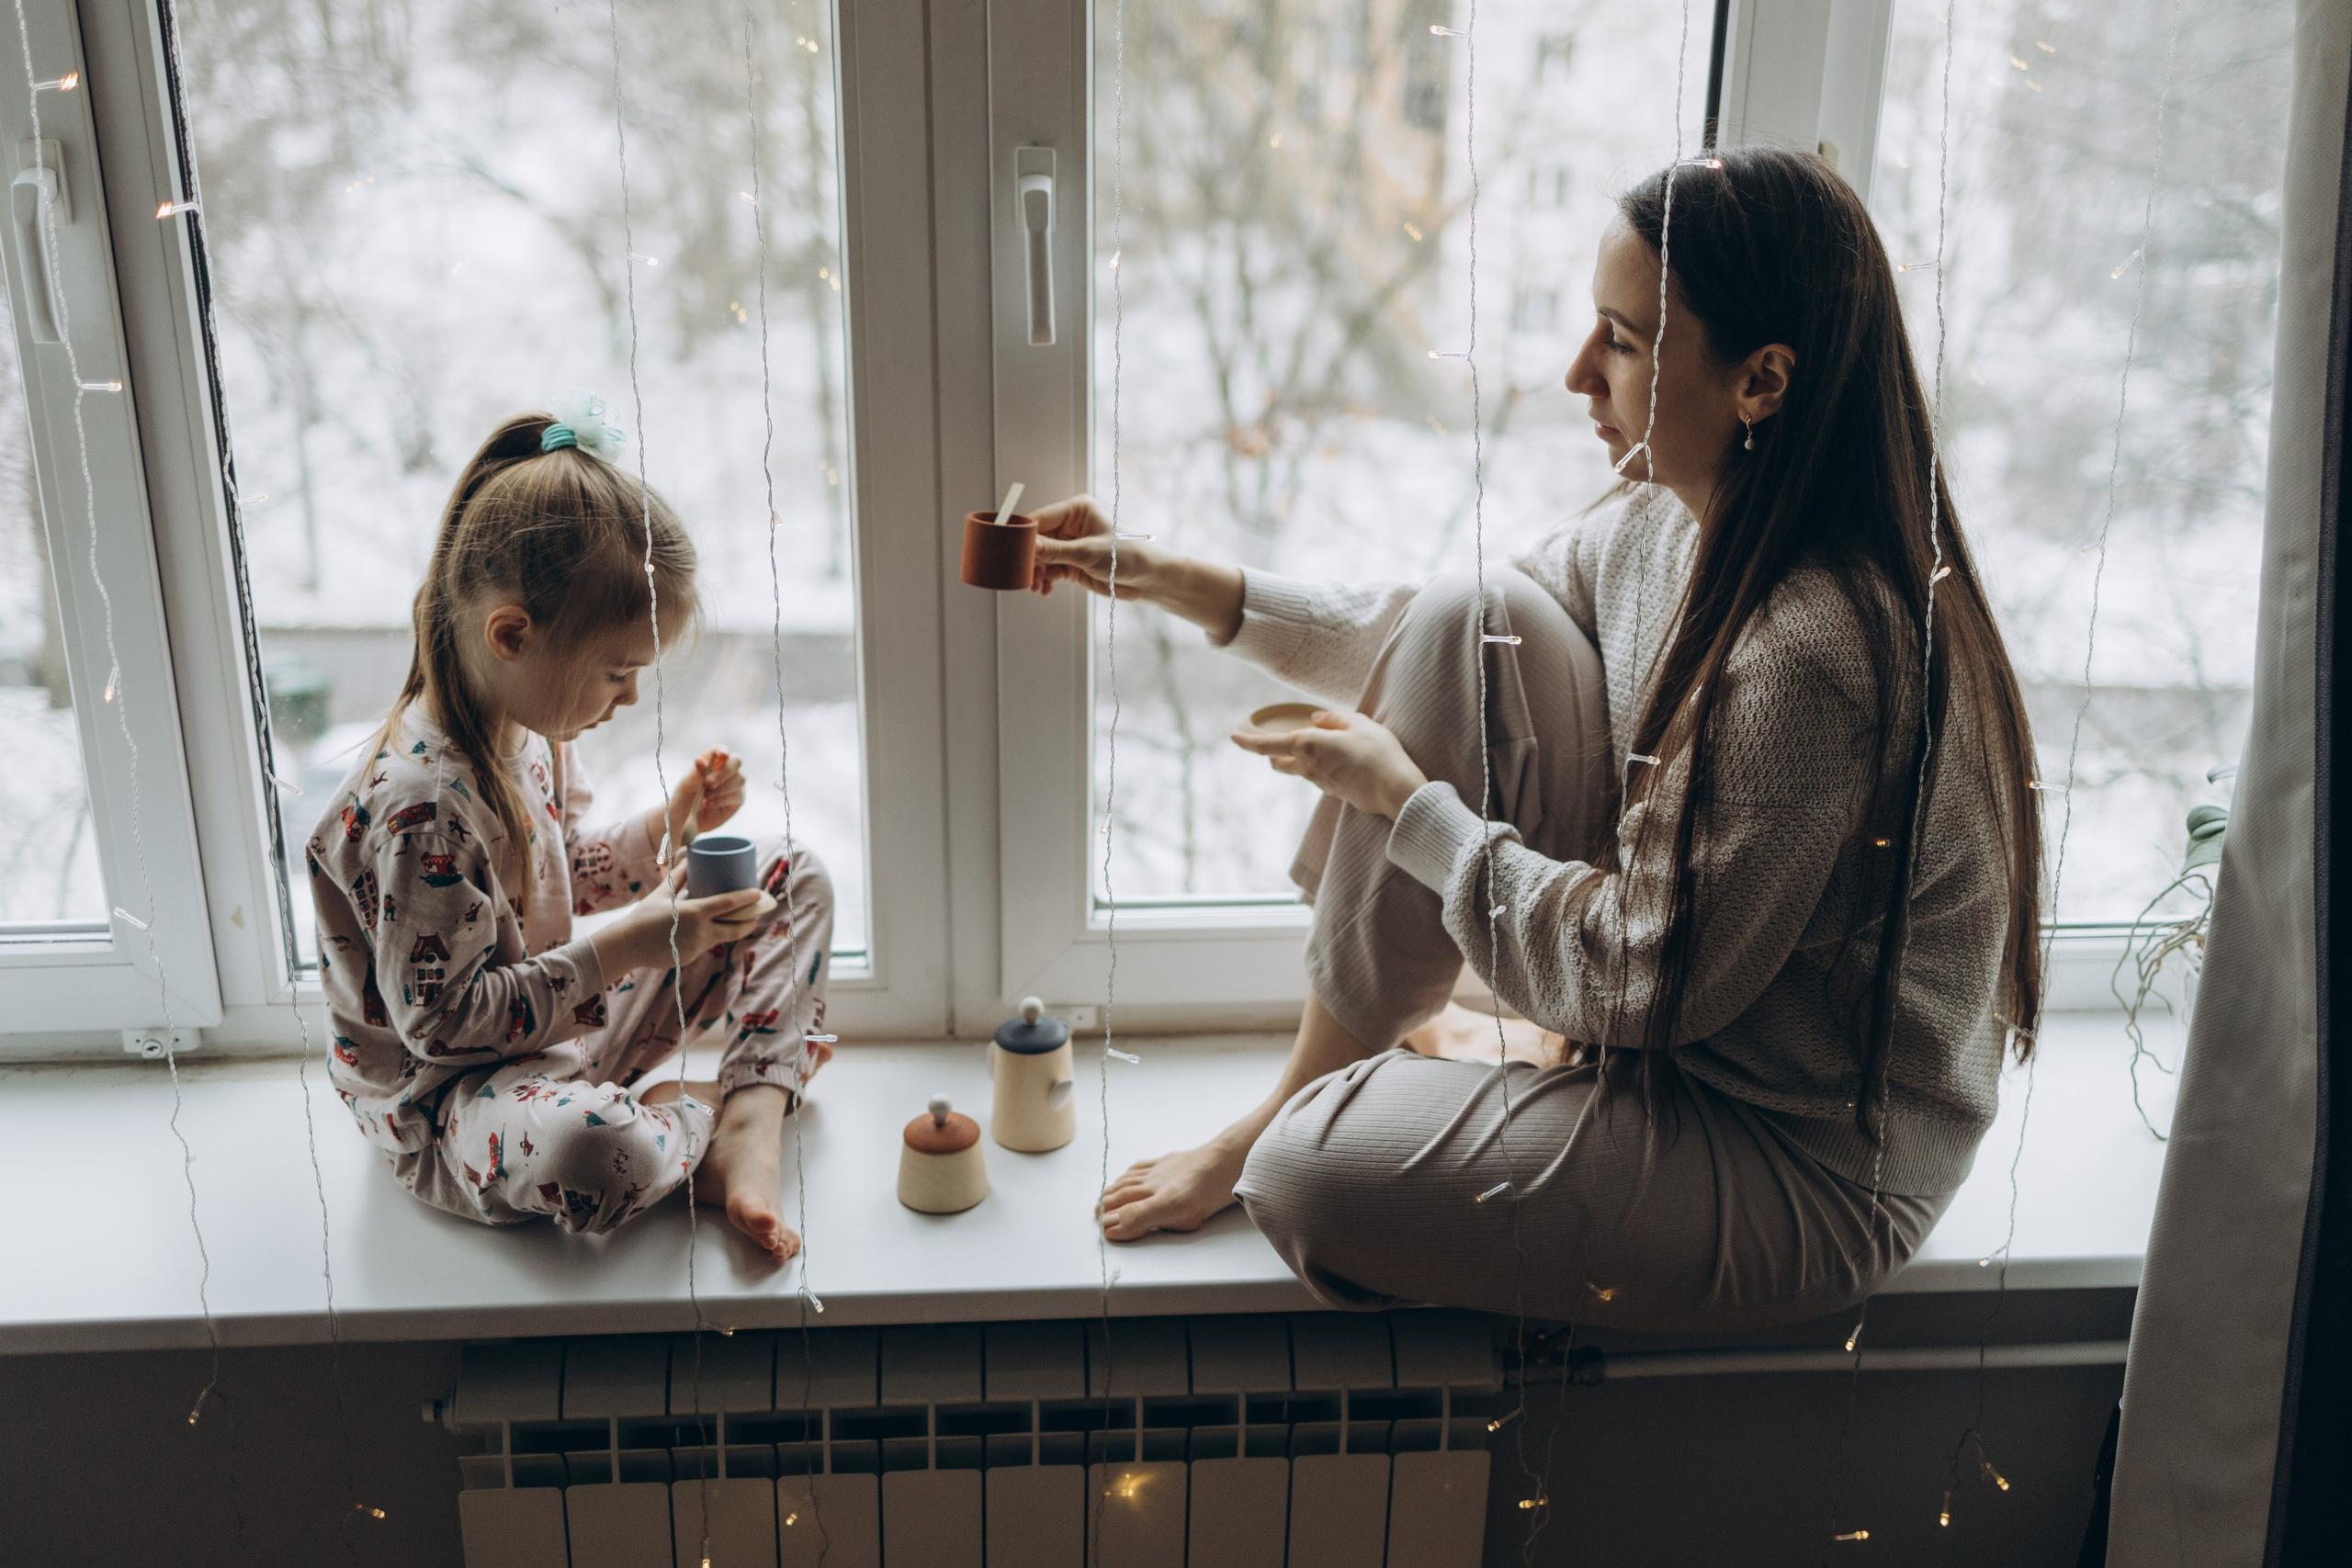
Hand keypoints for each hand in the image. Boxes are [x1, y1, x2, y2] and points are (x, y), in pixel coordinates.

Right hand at [590, 865, 765, 974]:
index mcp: (696, 912)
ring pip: (719, 938)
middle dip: (749, 921)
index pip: (729, 904)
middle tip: (755, 914)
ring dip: (729, 930)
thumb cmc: (644, 914)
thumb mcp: (663, 892)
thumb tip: (690, 856)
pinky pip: (703, 946)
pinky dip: (706, 938)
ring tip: (736, 920)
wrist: (627, 945)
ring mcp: (697, 948)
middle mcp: (701, 932)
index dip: (747, 898)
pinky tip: (704, 933)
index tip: (758, 893)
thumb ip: (679, 875)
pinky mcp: (690, 958)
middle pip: (735, 928)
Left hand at [656, 749, 744, 861]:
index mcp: (713, 761)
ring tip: (706, 797)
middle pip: (736, 762)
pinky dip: (722, 799)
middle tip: (708, 783)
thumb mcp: (686, 784)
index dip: (723, 751)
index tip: (721, 756)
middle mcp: (727, 769)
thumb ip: (695, 773)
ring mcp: (735, 784)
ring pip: (739, 779)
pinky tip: (709, 803)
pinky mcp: (738, 799)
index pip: (722, 750)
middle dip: (723, 772)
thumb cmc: (686, 796)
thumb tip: (700, 760)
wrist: (687, 818)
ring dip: (722, 788)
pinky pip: (737, 795)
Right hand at [1028, 493, 1162, 601]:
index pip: (1041, 518)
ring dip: (1036, 572)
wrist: (1147, 578)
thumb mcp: (1087, 553)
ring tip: (1036, 586)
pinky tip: (1044, 589)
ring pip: (1041, 557)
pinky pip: (1049, 569)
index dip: (1025, 535)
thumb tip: (1028, 547)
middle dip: (1030, 558)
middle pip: (1038, 539)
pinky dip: (1044, 579)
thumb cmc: (1126, 555)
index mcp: (1076, 510)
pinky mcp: (1071, 563)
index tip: (1011, 551)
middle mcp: (1070, 524)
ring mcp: (1070, 544)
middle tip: (1022, 574)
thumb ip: (1055, 550)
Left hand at [1230, 710, 1428, 819]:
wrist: (1396, 791)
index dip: (1248, 741)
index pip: (1268, 744)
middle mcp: (1308, 766)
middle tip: (1270, 742)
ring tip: (1304, 748)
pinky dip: (1316, 767)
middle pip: (1279, 761)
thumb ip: (1334, 719)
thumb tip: (1316, 719)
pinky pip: (1317, 776)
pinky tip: (1334, 761)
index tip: (1233, 737)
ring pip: (1297, 770)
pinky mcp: (1334, 792)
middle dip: (1271, 753)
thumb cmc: (1379, 753)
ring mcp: (1320, 783)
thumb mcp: (1359, 724)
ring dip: (1294, 760)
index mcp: (1308, 745)